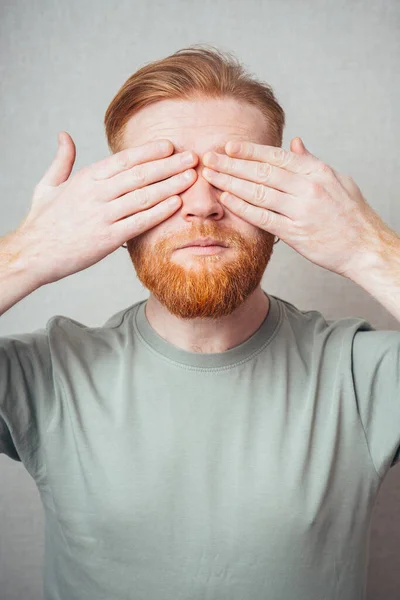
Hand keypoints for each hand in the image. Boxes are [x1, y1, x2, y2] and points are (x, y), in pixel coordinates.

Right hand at [15, 131, 196, 285]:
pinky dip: (159, 212)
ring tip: (192, 177)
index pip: (123, 159)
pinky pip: (139, 222)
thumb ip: (62, 160)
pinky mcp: (107, 238)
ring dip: (171, 185)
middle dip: (169, 165)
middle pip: (140, 174)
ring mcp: (103, 216)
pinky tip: (177, 204)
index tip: (170, 145)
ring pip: (143, 196)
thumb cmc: (42, 220)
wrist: (32, 253)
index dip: (149, 151)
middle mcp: (96, 193)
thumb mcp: (47, 184)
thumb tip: (64, 136)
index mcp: (86, 178)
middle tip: (193, 157)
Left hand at [202, 137, 390, 278]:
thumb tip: (294, 143)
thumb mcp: (338, 180)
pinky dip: (242, 208)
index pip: (276, 156)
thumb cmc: (352, 214)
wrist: (365, 248)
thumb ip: (312, 162)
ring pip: (258, 192)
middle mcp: (308, 188)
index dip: (250, 151)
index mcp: (317, 171)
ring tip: (211, 176)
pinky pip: (262, 217)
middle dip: (232, 164)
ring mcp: (301, 211)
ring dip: (230, 183)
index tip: (229, 146)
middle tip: (209, 158)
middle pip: (262, 172)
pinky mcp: (295, 233)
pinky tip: (225, 200)